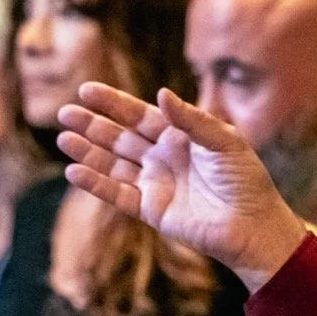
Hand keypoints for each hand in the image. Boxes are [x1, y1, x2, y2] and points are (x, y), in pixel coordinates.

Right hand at [57, 83, 307, 291]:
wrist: (253, 225)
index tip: (86, 90)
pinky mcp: (152, 209)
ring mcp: (156, 183)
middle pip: (121, 137)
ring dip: (88, 151)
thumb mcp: (225, 142)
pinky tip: (74, 171)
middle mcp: (164, 157)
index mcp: (181, 136)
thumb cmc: (246, 180)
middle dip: (93, 124)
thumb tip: (161, 94)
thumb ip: (193, 120)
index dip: (113, 103)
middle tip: (64, 112)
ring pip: (113, 163)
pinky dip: (96, 183)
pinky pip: (117, 194)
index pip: (140, 114)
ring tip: (62, 138)